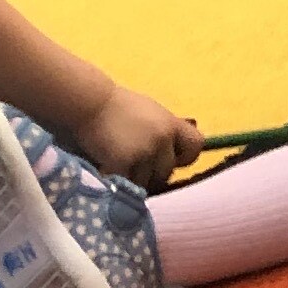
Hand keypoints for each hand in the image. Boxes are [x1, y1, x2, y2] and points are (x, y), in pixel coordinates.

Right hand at [79, 87, 200, 189]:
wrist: (91, 103)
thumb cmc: (117, 107)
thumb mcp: (151, 113)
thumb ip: (164, 131)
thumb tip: (172, 152)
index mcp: (171, 124)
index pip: (196, 146)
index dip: (185, 156)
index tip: (172, 158)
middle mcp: (162, 138)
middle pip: (167, 171)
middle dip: (153, 173)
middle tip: (136, 167)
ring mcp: (144, 151)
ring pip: (147, 181)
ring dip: (135, 180)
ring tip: (121, 169)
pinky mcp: (123, 162)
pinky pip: (127, 184)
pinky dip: (119, 182)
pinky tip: (110, 173)